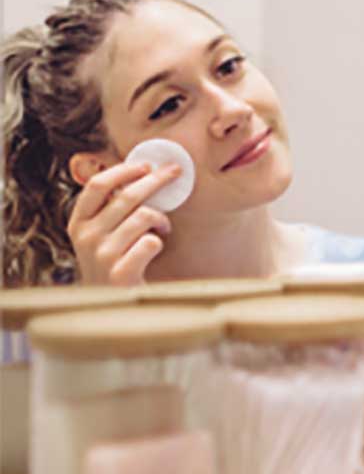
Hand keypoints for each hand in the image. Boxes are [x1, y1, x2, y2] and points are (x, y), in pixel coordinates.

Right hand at [67, 161, 179, 285]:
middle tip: (174, 172)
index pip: (96, 185)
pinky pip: (151, 242)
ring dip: (161, 218)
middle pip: (126, 196)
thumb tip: (142, 173)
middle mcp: (86, 237)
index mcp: (78, 223)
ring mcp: (102, 255)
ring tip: (164, 226)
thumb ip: (111, 209)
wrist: (112, 308)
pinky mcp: (121, 273)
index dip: (123, 170)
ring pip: (143, 216)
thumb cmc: (113, 264)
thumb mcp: (101, 236)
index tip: (145, 165)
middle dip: (155, 180)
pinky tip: (157, 245)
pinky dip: (160, 240)